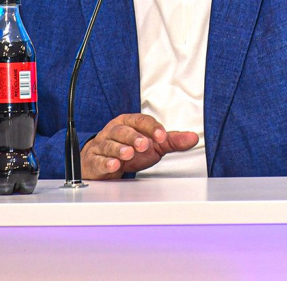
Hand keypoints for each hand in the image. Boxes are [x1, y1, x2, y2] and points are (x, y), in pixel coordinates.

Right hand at [80, 113, 198, 179]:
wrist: (101, 161)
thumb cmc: (128, 150)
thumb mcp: (152, 145)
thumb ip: (171, 141)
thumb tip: (193, 137)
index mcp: (128, 123)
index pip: (140, 121)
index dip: (151, 128)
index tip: (161, 136)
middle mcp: (114, 131)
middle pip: (122, 130)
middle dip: (133, 137)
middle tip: (143, 144)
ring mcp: (102, 145)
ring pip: (109, 144)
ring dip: (119, 149)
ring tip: (128, 154)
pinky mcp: (94, 160)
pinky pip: (98, 160)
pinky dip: (105, 162)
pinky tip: (113, 165)